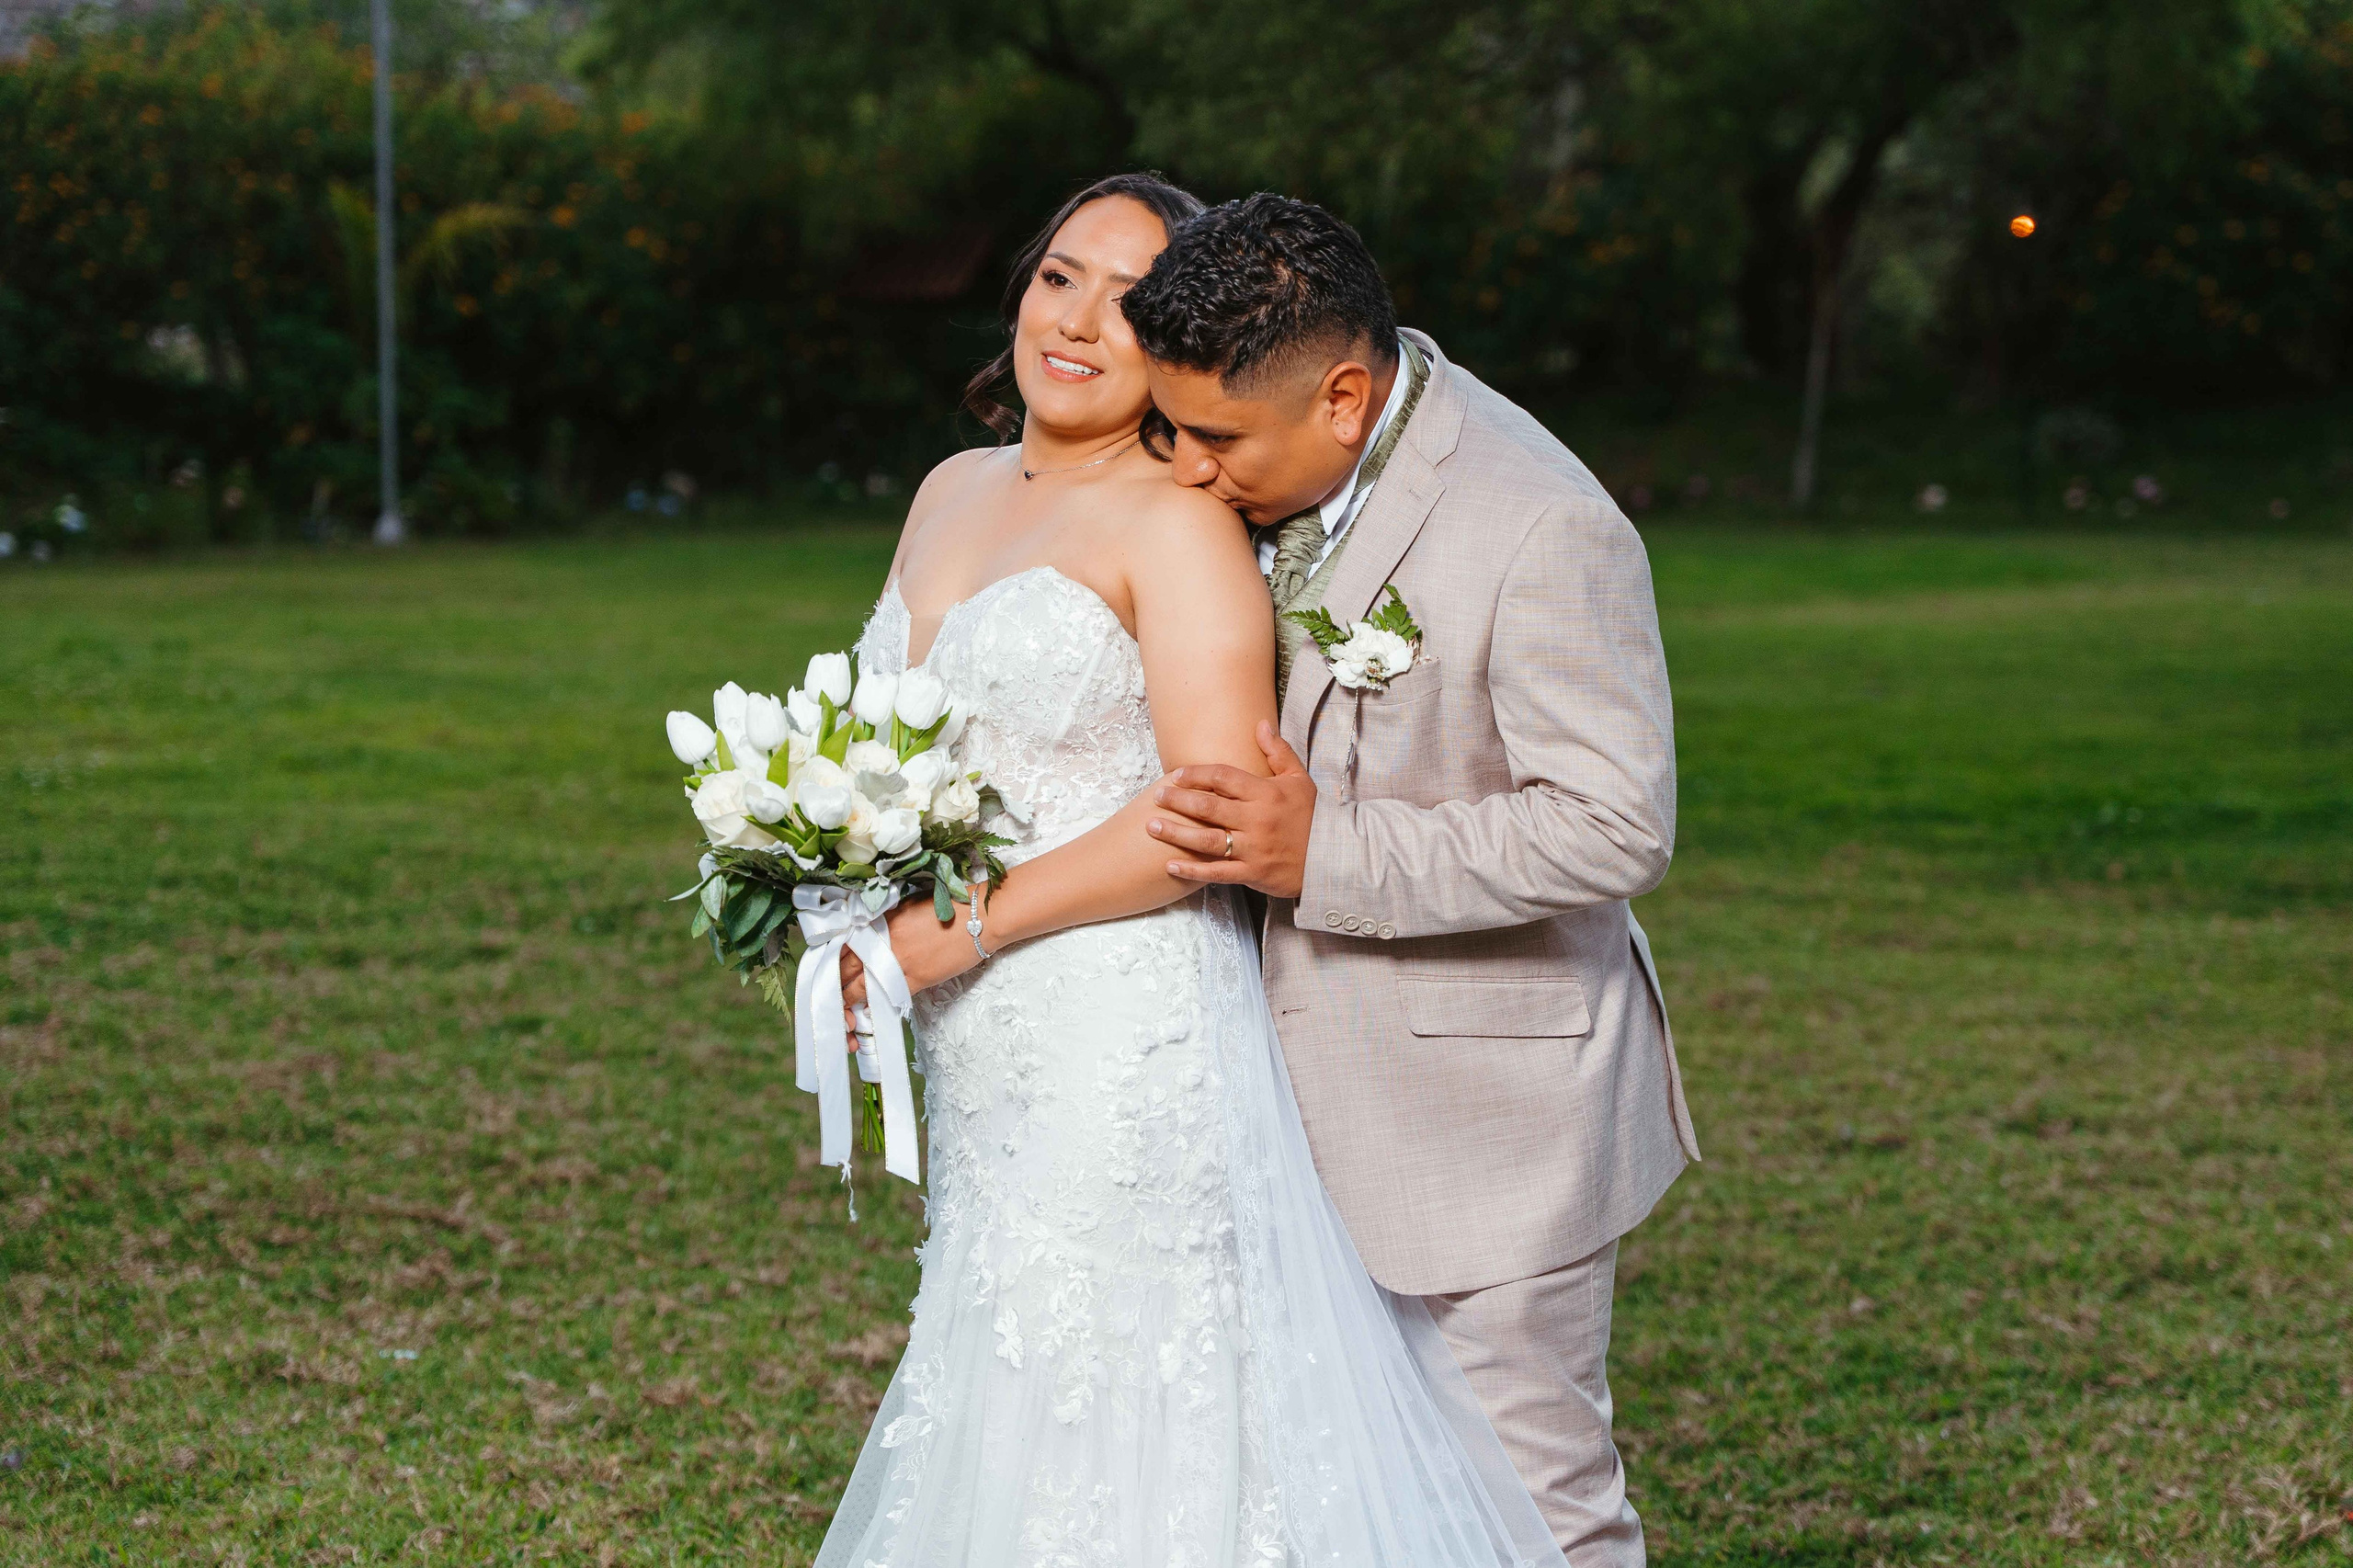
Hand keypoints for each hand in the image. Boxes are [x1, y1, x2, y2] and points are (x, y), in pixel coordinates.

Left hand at [840, 895, 983, 1020]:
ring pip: (861, 986)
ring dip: (848, 997)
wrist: (978, 918)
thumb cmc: (948, 906)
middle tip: (828, 990)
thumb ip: (886, 919)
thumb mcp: (908, 905)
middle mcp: (882, 942)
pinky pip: (886, 996)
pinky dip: (873, 1003)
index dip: (834, 958)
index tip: (829, 966)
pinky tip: (866, 1009)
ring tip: (841, 1005)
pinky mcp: (915, 979)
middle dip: (834, 980)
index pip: (844, 943)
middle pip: (847, 967)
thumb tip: (871, 932)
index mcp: (879, 921)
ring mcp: (897, 963)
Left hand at [1148, 721, 1315, 897]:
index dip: (1196, 774)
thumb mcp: (1300, 779)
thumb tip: (1261, 724)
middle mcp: (1256, 819)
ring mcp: (1253, 848)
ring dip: (1176, 833)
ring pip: (1207, 839)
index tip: (1176, 775)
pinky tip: (1170, 865)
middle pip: (1208, 807)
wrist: (1332, 857)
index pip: (1223, 777)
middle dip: (1178, 800)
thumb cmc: (1313, 816)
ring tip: (1152, 826)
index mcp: (1265, 793)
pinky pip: (1217, 872)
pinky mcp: (1253, 873)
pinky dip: (1193, 870)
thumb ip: (1278, 752)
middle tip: (1156, 796)